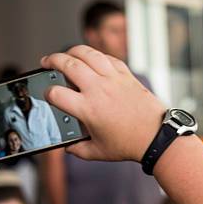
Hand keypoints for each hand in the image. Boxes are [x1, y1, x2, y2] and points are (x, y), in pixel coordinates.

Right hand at [41, 45, 165, 161]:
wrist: (156, 136)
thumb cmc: (130, 144)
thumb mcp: (98, 152)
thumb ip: (77, 149)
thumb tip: (67, 146)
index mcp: (88, 109)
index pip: (56, 93)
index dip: (47, 93)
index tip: (48, 94)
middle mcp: (98, 90)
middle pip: (68, 64)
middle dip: (52, 60)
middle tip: (46, 62)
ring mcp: (113, 79)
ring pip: (88, 54)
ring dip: (72, 51)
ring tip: (66, 54)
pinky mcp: (126, 75)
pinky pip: (108, 58)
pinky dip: (96, 55)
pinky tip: (92, 59)